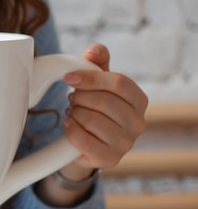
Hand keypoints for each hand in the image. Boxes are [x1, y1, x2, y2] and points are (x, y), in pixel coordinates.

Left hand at [62, 43, 148, 169]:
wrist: (87, 142)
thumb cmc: (95, 106)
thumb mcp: (98, 81)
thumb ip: (98, 61)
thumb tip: (93, 50)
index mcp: (139, 100)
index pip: (118, 83)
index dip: (90, 78)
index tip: (68, 77)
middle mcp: (138, 123)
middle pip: (104, 101)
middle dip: (80, 97)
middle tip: (71, 98)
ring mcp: (126, 143)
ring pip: (93, 120)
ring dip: (75, 113)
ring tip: (73, 111)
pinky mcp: (110, 159)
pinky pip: (85, 141)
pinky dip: (71, 130)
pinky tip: (69, 123)